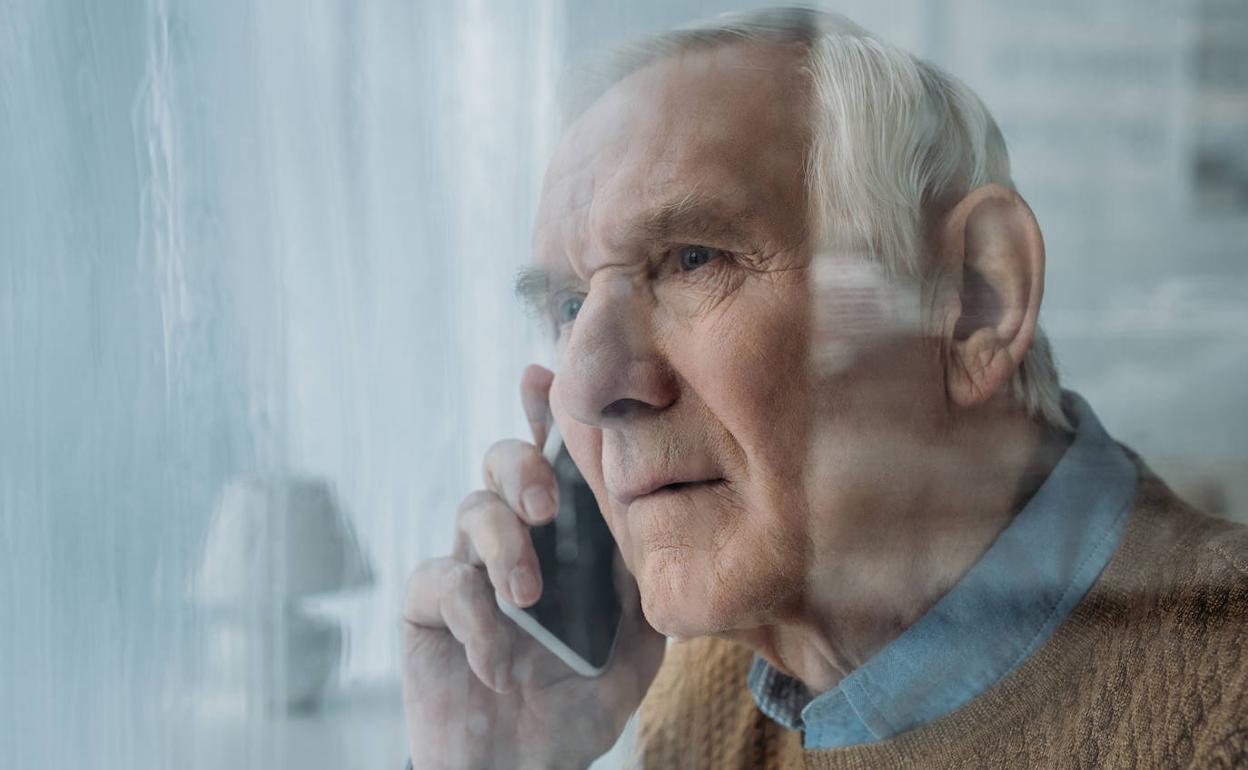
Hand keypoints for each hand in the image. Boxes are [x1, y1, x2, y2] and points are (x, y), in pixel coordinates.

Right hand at [401, 365, 665, 769]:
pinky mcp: (426, 611)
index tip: (546, 371)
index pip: (552, 458)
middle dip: (522, 465)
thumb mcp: (635, 643)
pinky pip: (440, 583)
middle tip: (548, 506)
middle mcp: (510, 540)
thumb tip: (651, 513)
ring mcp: (466, 572)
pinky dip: (475, 619)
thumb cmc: (577, 702)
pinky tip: (499, 664)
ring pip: (471, 512)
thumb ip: (641, 579)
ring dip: (506, 547)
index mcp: (560, 538)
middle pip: (499, 461)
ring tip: (531, 600)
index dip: (544, 410)